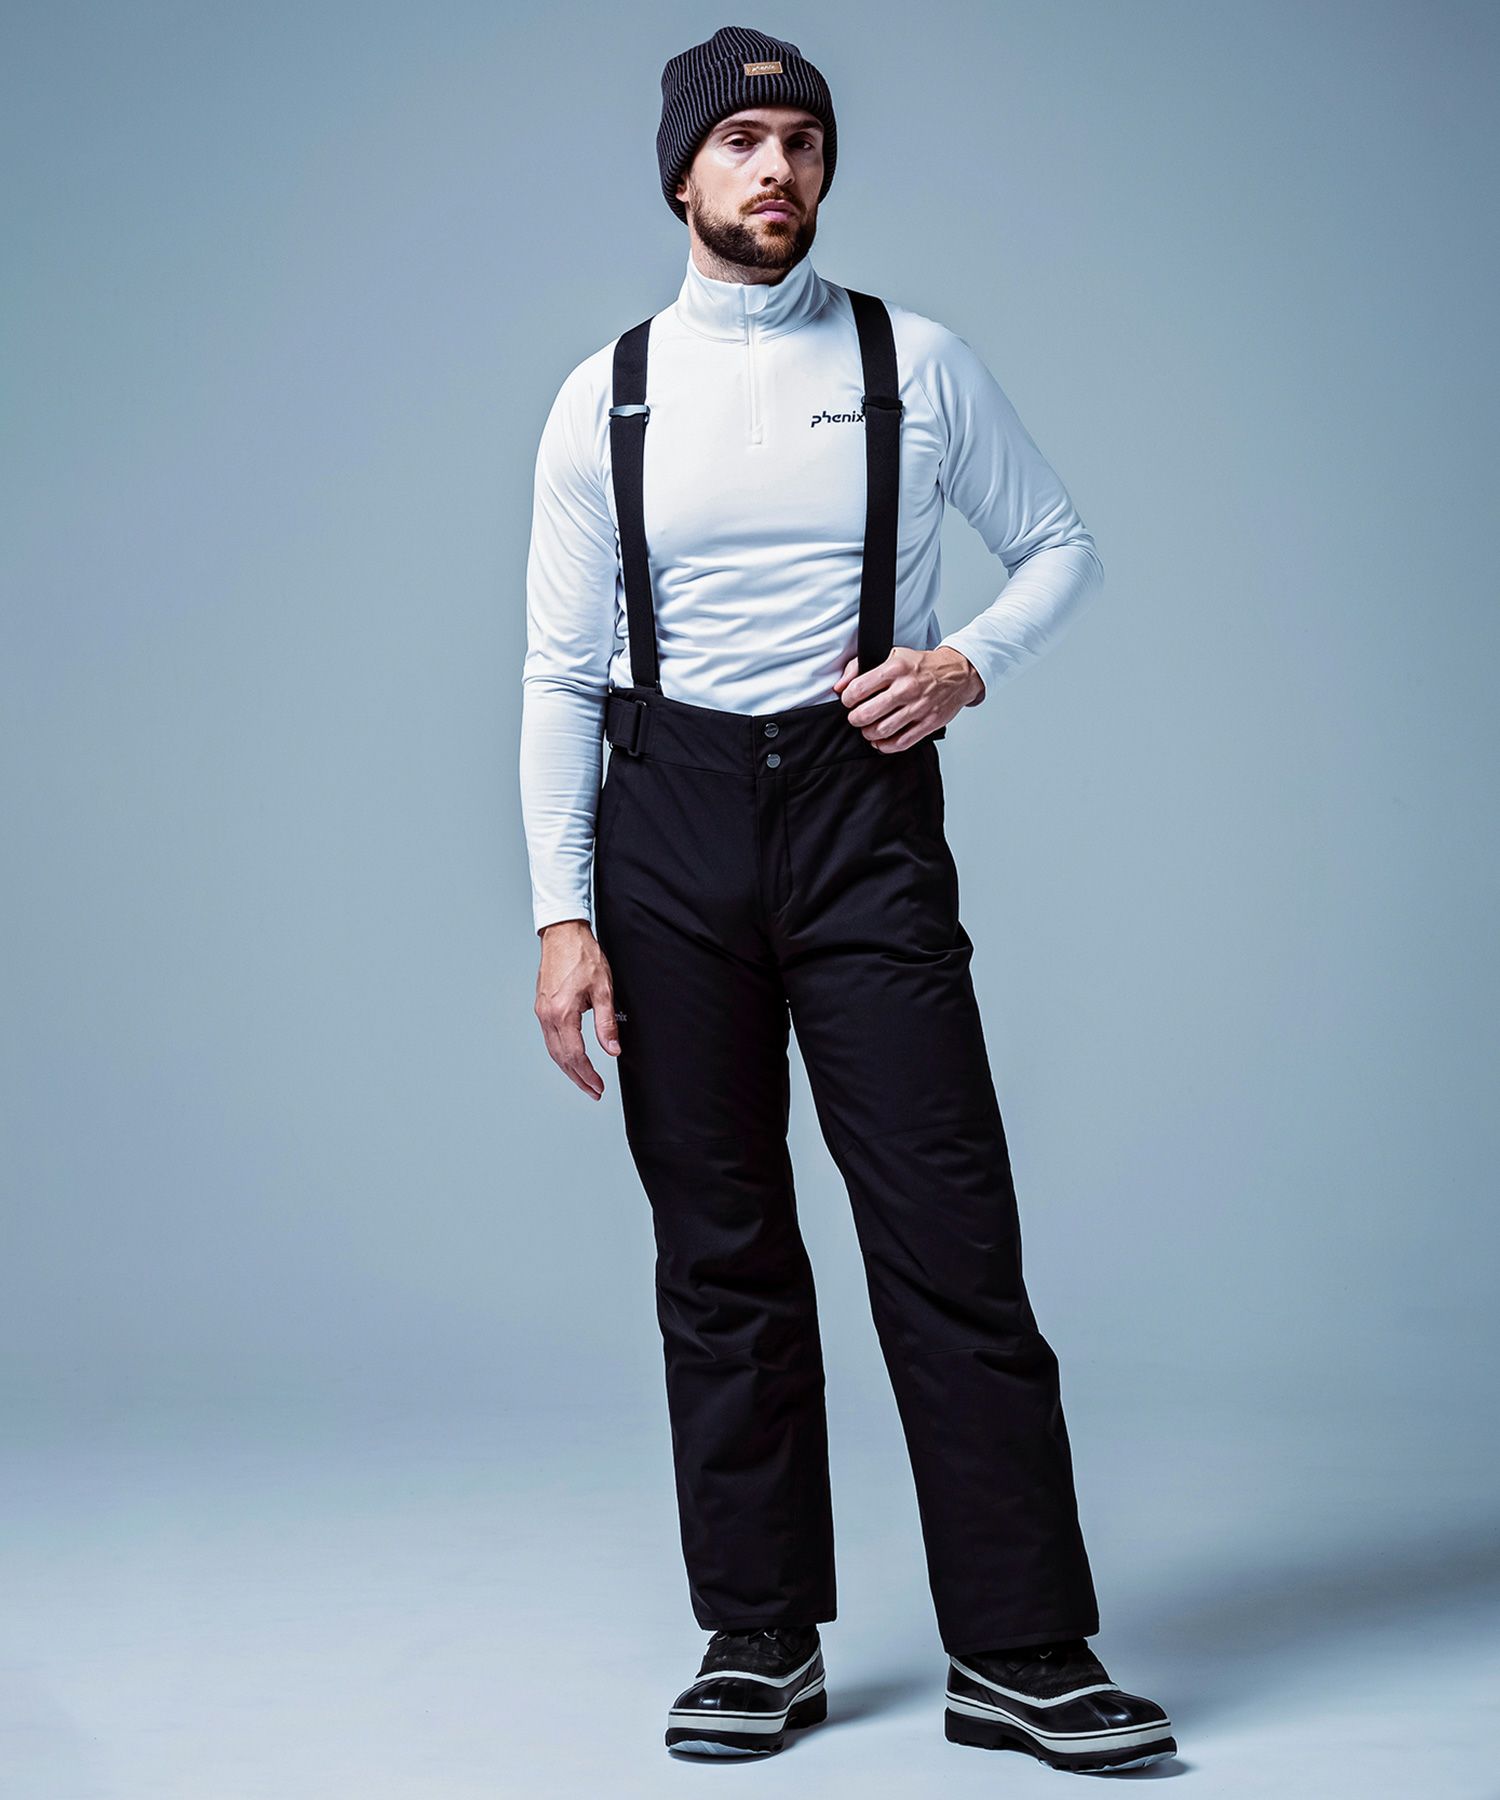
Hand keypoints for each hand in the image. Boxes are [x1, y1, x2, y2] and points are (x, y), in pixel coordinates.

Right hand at [534, 919, 620, 1098]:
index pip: (575, 1055)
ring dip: (568, 1068)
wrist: (563, 934)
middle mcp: (547, 1015)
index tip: (598, 1087)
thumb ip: (607, 1023)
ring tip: (584, 1080)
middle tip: (593, 1091)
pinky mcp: (541, 1007)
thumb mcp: (603, 989)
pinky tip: (571, 1058)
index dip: (587, 1075)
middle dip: (578, 1078)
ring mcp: (541, 1012)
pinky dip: (561, 1053)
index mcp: (562, 1013)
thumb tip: (612, 1050)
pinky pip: (549, 1038)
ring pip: (553, 1050)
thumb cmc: (583, 956)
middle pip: (561, 1058)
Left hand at [833, 646, 983, 749]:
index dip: (848, 699)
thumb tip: (839, 687)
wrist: (957, 673)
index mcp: (895, 669)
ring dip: (869, 733)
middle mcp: (906, 688)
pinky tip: (881, 741)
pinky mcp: (928, 723)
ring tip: (868, 729)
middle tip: (856, 717)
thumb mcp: (893, 656)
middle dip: (855, 719)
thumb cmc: (922, 666)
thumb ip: (860, 667)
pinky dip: (886, 746)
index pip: (858, 689)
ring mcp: (919, 707)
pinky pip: (901, 742)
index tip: (849, 701)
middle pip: (867, 713)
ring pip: (882, 730)